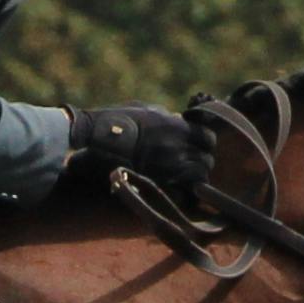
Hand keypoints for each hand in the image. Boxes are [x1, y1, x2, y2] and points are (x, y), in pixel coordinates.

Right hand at [65, 104, 216, 201]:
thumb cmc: (117, 120)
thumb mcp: (146, 110)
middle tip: (192, 163)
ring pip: (200, 176)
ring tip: (185, 177)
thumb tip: (180, 122)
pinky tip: (177, 188)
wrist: (95, 138)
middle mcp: (177, 146)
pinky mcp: (160, 183)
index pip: (208, 137)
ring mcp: (169, 166)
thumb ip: (167, 118)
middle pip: (207, 159)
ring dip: (195, 177)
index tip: (198, 146)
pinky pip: (185, 191)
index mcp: (175, 126)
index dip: (205, 143)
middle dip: (202, 161)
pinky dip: (185, 191)